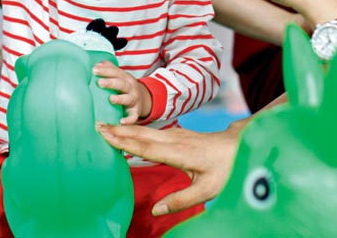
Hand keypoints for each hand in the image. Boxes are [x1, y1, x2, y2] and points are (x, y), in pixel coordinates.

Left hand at [93, 61, 151, 124]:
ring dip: (120, 99)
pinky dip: (129, 120)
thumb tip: (98, 63)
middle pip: (121, 84)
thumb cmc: (126, 87)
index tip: (94, 70)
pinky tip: (121, 121)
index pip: (115, 72)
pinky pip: (133, 116)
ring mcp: (134, 100)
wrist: (144, 98)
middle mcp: (131, 88)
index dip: (105, 71)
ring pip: (128, 99)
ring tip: (111, 99)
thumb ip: (111, 69)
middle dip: (111, 83)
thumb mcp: (121, 76)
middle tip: (99, 83)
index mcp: (125, 78)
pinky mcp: (136, 112)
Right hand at [97, 119, 244, 214]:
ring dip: (125, 128)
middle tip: (96, 125)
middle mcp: (175, 139)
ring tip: (105, 126)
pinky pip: (152, 132)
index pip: (146, 147)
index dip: (125, 142)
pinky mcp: (178, 134)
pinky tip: (128, 132)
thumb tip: (156, 211)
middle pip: (142, 134)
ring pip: (146, 131)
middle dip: (118, 130)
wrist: (240, 144)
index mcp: (180, 152)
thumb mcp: (208, 190)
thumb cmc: (227, 168)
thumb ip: (180, 200)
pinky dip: (136, 131)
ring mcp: (176, 134)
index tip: (106, 135)